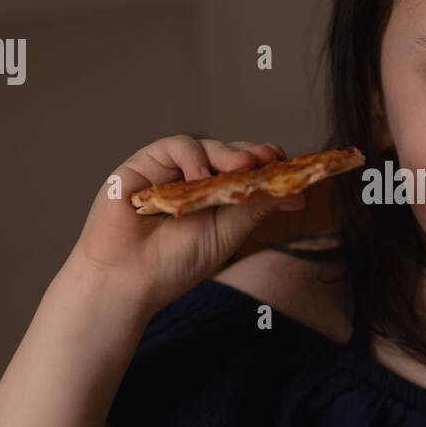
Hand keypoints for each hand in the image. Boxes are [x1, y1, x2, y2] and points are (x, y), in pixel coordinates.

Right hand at [68, 135, 304, 314]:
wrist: (126, 280)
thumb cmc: (175, 264)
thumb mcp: (226, 235)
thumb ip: (256, 208)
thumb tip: (299, 194)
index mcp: (216, 198)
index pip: (246, 172)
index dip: (267, 165)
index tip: (288, 166)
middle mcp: (194, 181)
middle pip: (229, 155)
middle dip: (251, 154)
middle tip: (268, 159)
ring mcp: (169, 171)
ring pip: (206, 147)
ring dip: (227, 153)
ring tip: (242, 167)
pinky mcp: (144, 164)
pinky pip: (174, 146)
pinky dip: (192, 156)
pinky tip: (199, 177)